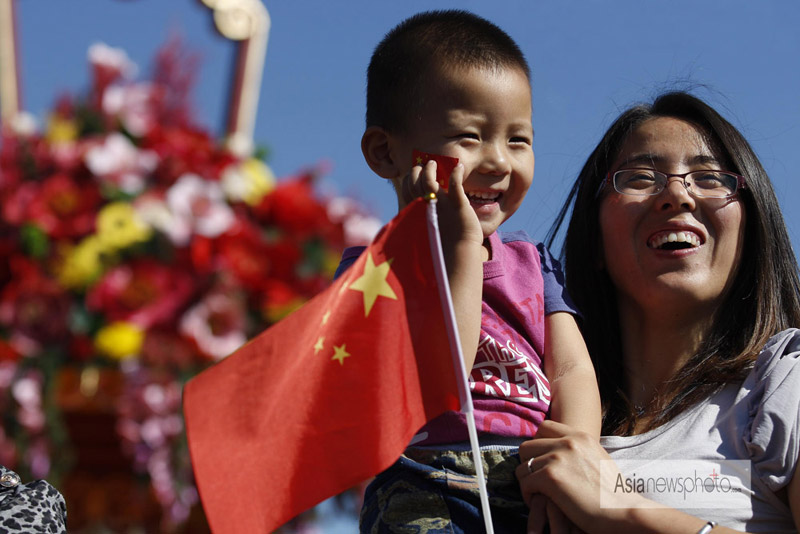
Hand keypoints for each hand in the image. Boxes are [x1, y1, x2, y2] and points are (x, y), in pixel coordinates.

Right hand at [399, 158, 483, 256]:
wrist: (459, 254)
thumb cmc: (443, 243)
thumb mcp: (426, 228)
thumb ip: (420, 216)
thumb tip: (418, 208)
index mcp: (416, 211)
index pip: (406, 188)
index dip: (410, 178)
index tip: (417, 173)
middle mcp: (425, 206)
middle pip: (414, 181)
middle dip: (417, 171)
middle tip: (426, 165)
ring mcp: (440, 204)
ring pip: (429, 179)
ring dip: (430, 168)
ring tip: (434, 163)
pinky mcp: (457, 205)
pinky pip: (455, 184)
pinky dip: (456, 173)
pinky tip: (460, 167)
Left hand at [516, 421, 642, 533]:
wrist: (623, 512)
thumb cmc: (612, 493)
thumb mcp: (596, 458)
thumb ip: (576, 451)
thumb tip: (554, 453)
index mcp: (579, 436)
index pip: (544, 427)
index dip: (537, 444)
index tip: (541, 461)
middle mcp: (567, 442)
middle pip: (527, 447)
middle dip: (529, 465)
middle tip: (537, 482)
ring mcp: (558, 458)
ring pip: (523, 467)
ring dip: (528, 483)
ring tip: (539, 495)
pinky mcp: (551, 477)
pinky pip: (525, 483)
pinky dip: (528, 495)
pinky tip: (540, 503)